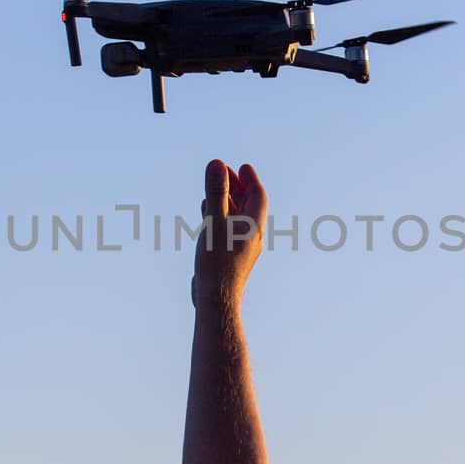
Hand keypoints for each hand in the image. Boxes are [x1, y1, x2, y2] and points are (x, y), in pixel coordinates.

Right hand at [191, 159, 266, 310]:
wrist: (216, 300)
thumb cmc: (217, 261)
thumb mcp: (214, 221)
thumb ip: (216, 192)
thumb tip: (217, 163)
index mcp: (254, 226)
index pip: (257, 196)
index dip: (250, 179)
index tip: (242, 166)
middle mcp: (252, 237)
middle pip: (249, 205)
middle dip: (238, 187)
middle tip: (226, 171)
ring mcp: (242, 248)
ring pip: (237, 218)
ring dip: (228, 200)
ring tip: (216, 188)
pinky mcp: (230, 257)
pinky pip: (228, 229)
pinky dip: (220, 216)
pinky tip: (207, 213)